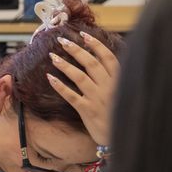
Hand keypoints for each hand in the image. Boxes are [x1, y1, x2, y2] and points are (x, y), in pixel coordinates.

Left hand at [47, 32, 119, 146]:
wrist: (120, 137)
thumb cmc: (118, 113)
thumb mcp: (121, 93)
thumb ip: (112, 78)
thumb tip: (98, 61)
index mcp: (118, 81)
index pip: (107, 57)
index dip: (95, 44)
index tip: (83, 35)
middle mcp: (109, 87)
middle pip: (91, 63)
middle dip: (76, 50)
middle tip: (62, 41)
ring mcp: (98, 98)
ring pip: (80, 77)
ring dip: (65, 65)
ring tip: (52, 57)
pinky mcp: (87, 110)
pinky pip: (71, 96)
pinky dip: (60, 86)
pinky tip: (50, 78)